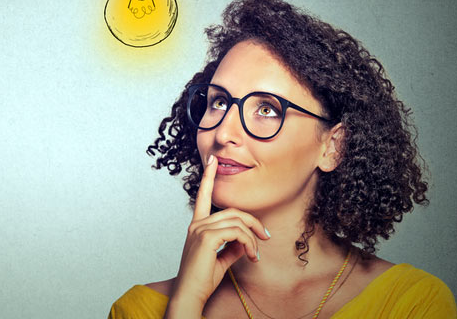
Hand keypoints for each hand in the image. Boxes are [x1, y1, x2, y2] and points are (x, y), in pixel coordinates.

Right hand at [163, 155, 270, 317]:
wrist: (191, 294)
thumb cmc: (203, 279)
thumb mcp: (221, 258)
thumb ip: (233, 246)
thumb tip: (246, 241)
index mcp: (197, 226)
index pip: (203, 196)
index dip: (208, 177)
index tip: (212, 161)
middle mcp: (197, 224)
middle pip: (232, 211)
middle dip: (253, 222)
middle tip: (266, 237)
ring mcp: (200, 230)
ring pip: (236, 221)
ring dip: (252, 237)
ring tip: (256, 254)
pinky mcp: (206, 238)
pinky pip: (236, 233)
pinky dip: (248, 243)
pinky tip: (251, 255)